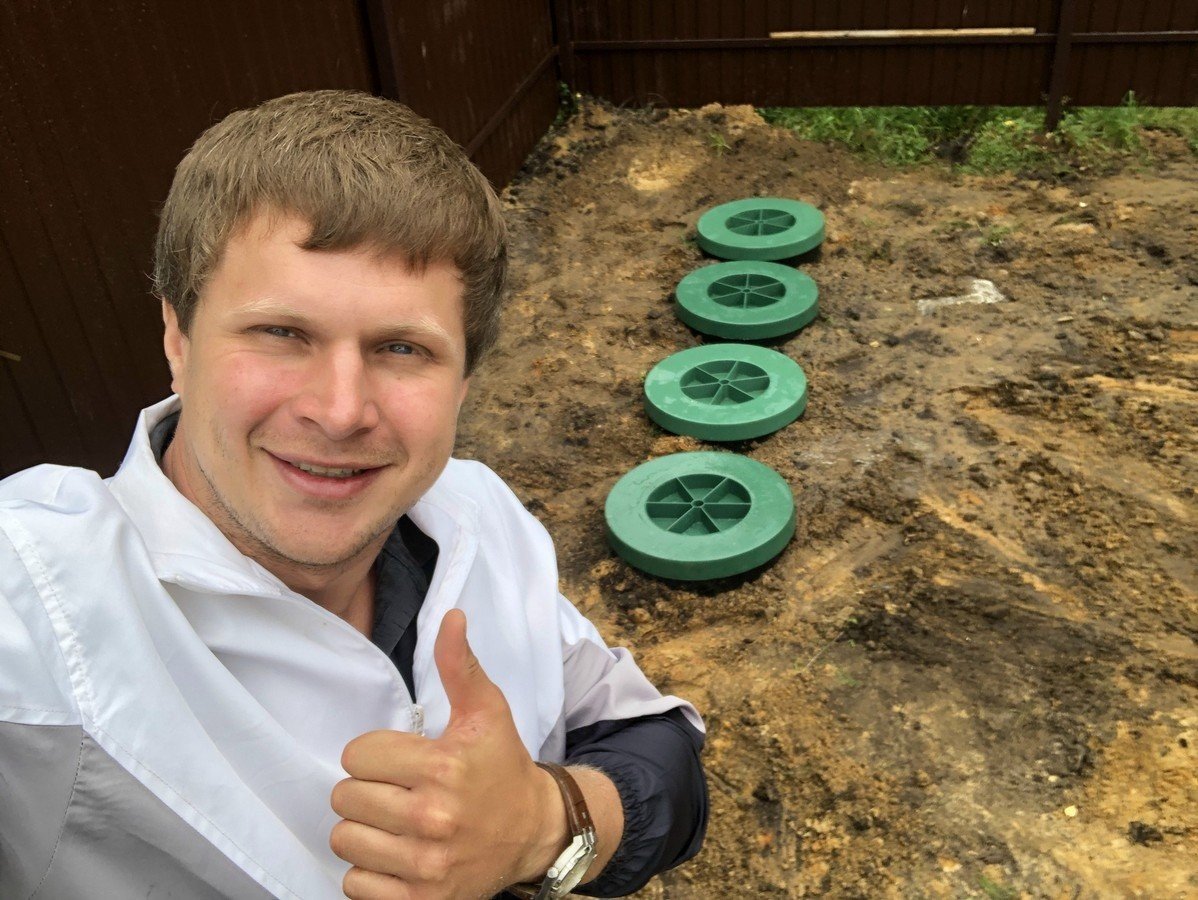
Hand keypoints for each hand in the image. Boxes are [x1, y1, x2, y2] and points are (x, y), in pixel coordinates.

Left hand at [330, 609, 566, 898]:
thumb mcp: (486, 711)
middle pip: (344, 798)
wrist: (534, 832)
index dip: (374, 753)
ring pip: (345, 840)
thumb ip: (460, 665)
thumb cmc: (501, 766)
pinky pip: (355, 884)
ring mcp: (426, 865)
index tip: (401, 759)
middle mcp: (433, 818)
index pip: (357, 754)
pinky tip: (396, 854)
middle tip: (394, 790)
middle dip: (365, 790)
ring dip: (363, 830)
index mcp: (443, 767)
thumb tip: (451, 616)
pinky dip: (369, 872)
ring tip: (393, 822)